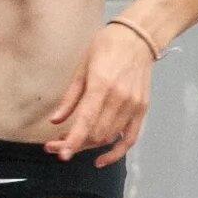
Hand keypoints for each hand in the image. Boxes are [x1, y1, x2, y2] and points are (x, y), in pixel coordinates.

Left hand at [45, 22, 154, 166]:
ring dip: (89, 146)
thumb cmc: (106, 47)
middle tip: (55, 145)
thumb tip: (56, 121)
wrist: (137, 38)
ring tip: (71, 143)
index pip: (86, 121)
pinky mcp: (142, 109)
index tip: (60, 153)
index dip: (73, 141)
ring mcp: (133, 105)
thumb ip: (70, 97)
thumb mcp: (81, 68)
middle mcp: (120, 98)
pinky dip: (116, 152)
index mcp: (102, 85)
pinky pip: (130, 138)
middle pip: (96, 134)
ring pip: (109, 137)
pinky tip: (100, 160)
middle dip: (74, 144)